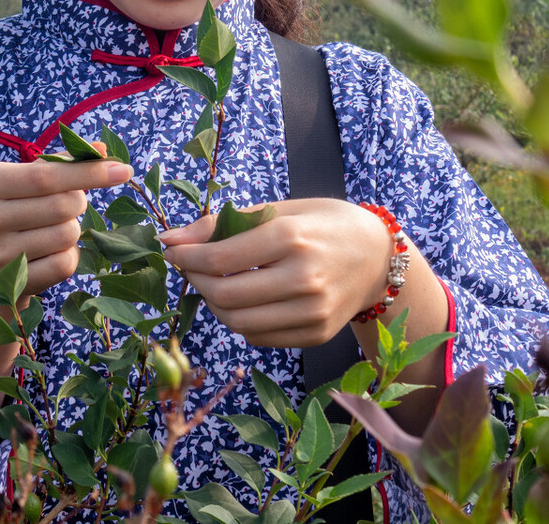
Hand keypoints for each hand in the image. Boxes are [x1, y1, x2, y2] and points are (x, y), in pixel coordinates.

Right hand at [0, 153, 133, 298]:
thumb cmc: (22, 205)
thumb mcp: (33, 177)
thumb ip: (65, 161)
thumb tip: (102, 150)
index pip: (47, 175)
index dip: (89, 173)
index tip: (123, 170)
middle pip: (62, 205)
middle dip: (79, 202)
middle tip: (69, 204)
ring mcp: (0, 252)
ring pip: (66, 235)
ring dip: (72, 229)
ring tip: (53, 228)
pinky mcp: (17, 281)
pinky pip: (65, 263)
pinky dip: (70, 255)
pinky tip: (52, 251)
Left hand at [159, 198, 392, 346]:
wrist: (378, 258)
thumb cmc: (322, 226)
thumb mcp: (278, 210)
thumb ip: (223, 223)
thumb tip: (169, 238)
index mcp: (291, 238)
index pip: (220, 258)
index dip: (185, 257)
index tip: (171, 250)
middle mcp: (304, 278)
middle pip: (224, 295)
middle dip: (195, 283)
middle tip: (189, 269)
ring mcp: (312, 311)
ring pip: (238, 323)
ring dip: (214, 305)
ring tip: (213, 284)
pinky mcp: (316, 334)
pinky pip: (259, 337)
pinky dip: (240, 320)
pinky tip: (244, 300)